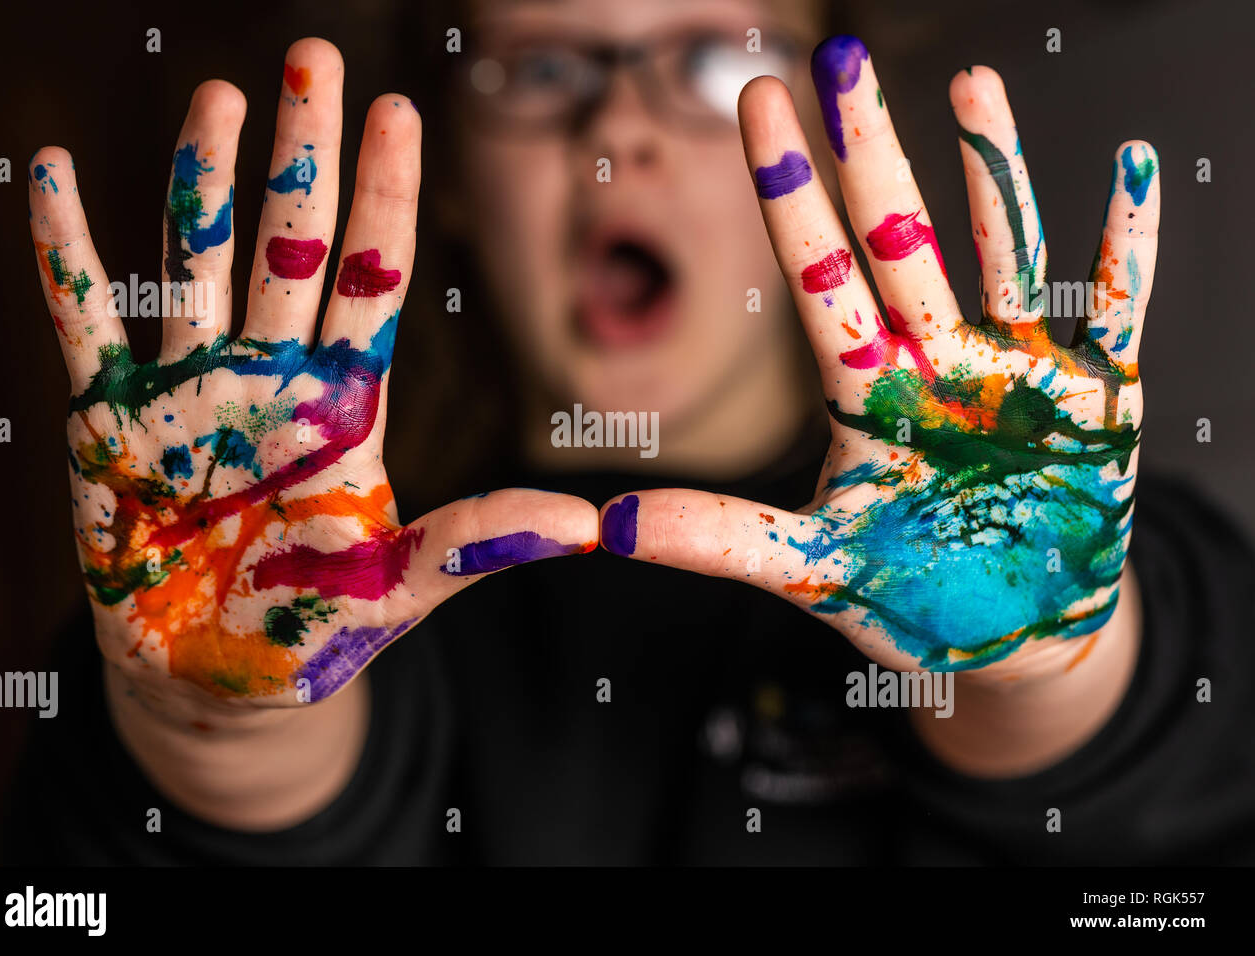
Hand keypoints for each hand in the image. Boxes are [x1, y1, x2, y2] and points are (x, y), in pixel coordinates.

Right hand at [31, 38, 597, 708]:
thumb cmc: (313, 630)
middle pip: (292, 245)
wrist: (217, 679)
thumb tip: (584, 527)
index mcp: (345, 408)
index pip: (374, 281)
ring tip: (218, 94)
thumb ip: (475, 546)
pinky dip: (65, 251)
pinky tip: (50, 172)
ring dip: (202, 178)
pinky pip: (84, 321)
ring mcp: (190, 392)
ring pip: (198, 261)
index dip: (383, 200)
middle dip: (303, 154)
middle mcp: (272, 379)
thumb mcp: (399, 587)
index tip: (399, 113)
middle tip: (314, 57)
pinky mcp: (110, 423)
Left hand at [600, 36, 1158, 673]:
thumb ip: (714, 537)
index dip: (789, 193)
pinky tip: (1132, 167)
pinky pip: (1113, 304)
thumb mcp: (807, 566)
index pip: (817, 276)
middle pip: (897, 241)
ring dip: (992, 173)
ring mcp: (1015, 369)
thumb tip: (605, 524)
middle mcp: (936, 362)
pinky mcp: (1098, 393)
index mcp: (866, 392)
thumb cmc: (909, 593)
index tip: (759, 102)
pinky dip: (1125, 244)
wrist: (1012, 637)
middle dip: (868, 152)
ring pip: (1000, 252)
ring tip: (971, 85)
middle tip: (839, 56)